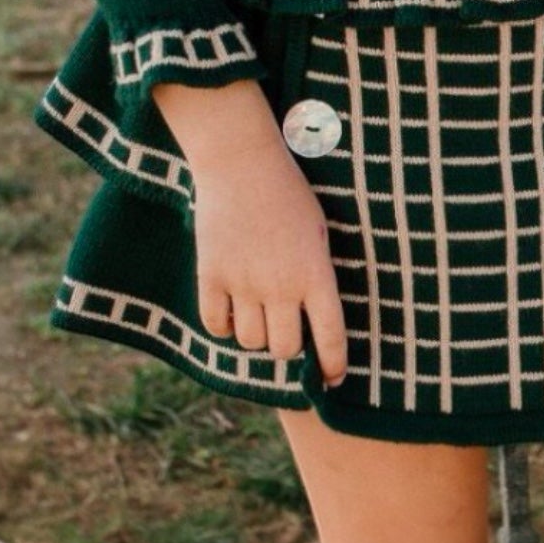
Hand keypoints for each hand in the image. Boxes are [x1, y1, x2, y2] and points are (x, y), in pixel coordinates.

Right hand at [189, 146, 350, 386]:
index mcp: (315, 273)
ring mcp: (243, 283)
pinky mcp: (211, 275)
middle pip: (284, 349)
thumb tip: (316, 319)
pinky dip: (223, 325)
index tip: (332, 379)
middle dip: (289, 348)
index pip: (330, 336)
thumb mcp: (320, 231)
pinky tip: (230, 310)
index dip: (332, 365)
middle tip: (288, 332)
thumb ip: (317, 275)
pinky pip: (215, 324)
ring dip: (256, 335)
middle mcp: (280, 285)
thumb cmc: (290, 194)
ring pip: (250, 341)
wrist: (243, 163)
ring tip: (259, 314)